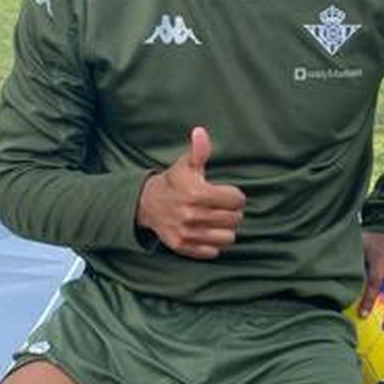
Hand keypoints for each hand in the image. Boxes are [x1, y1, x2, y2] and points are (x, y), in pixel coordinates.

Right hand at [136, 127, 245, 258]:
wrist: (147, 204)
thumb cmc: (174, 182)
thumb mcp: (186, 164)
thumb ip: (199, 150)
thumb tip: (200, 132)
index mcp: (197, 193)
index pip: (236, 200)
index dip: (236, 196)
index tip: (228, 194)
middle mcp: (192, 215)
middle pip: (234, 219)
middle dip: (233, 212)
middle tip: (223, 208)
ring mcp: (187, 233)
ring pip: (228, 238)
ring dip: (226, 229)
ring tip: (218, 221)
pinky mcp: (183, 247)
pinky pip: (212, 251)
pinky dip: (213, 243)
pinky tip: (207, 232)